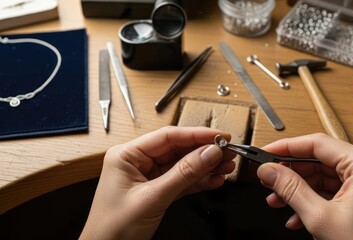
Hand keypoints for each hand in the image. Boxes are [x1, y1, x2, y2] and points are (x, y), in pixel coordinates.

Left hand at [80, 126, 235, 239]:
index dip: (196, 135)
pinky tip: (215, 179)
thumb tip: (209, 153)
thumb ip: (183, 174)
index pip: (168, 136)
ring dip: (205, 166)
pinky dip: (199, 181)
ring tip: (227, 167)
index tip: (219, 136)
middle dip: (204, 151)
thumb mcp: (152, 197)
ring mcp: (148, 176)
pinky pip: (182, 181)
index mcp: (128, 154)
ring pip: (182, 165)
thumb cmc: (114, 227)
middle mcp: (138, 161)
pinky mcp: (157, 190)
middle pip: (178, 149)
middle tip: (228, 152)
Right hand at [257, 133, 352, 239]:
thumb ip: (290, 188)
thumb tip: (268, 170)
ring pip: (325, 176)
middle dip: (291, 173)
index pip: (317, 144)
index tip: (266, 153)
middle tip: (269, 179)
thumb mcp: (319, 217)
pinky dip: (314, 199)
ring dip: (299, 189)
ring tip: (278, 199)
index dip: (286, 147)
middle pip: (320, 160)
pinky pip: (335, 190)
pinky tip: (296, 215)